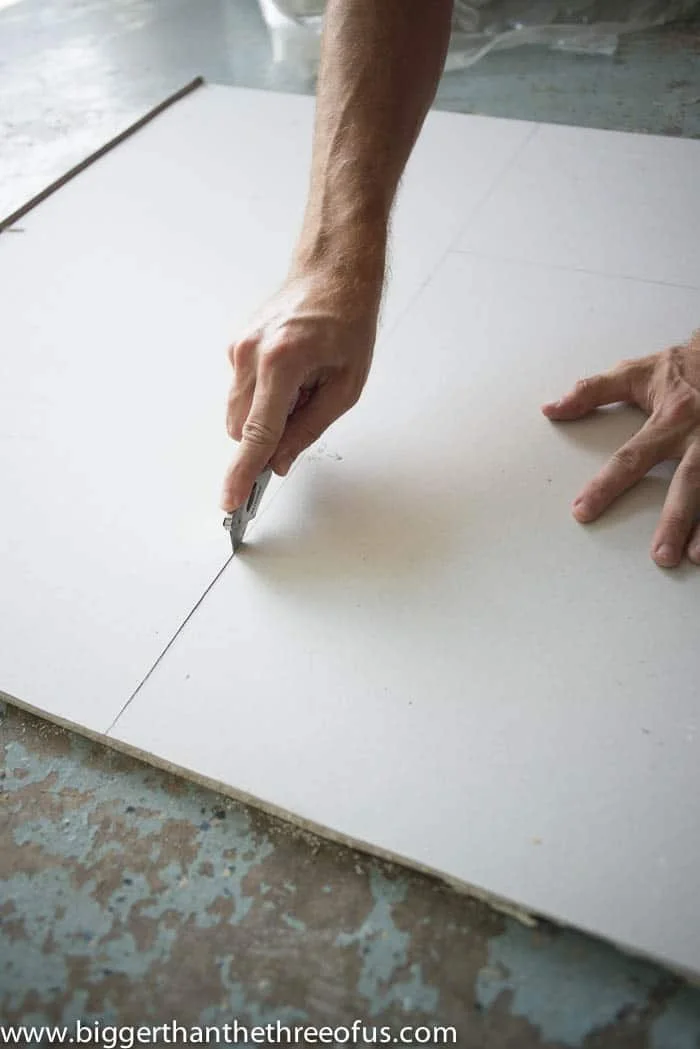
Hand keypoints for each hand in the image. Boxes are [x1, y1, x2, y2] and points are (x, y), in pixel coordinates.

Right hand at [220, 272, 378, 511]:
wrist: (332, 273)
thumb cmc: (346, 321)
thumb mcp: (346, 386)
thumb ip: (309, 429)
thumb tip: (279, 463)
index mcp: (282, 363)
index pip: (257, 434)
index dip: (243, 473)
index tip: (229, 500)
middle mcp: (250, 355)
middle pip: (243, 429)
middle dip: (268, 436)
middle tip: (307, 407)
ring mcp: (238, 349)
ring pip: (240, 413)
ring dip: (267, 414)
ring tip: (303, 383)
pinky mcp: (235, 347)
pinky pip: (242, 392)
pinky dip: (264, 396)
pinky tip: (291, 372)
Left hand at [542, 332, 699, 567]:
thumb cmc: (682, 368)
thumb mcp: (635, 372)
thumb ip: (591, 391)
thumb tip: (550, 408)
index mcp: (671, 417)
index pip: (631, 458)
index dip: (605, 486)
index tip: (583, 512)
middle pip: (687, 481)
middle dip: (674, 519)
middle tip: (660, 555)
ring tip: (695, 556)